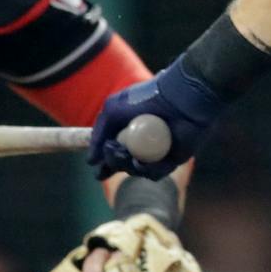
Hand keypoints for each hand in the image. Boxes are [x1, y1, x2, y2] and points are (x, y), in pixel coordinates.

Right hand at [87, 60, 228, 178]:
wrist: (179, 98)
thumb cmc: (146, 99)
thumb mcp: (113, 110)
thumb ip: (98, 133)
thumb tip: (91, 161)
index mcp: (128, 133)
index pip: (113, 155)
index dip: (105, 165)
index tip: (98, 172)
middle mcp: (142, 145)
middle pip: (122, 165)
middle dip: (114, 163)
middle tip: (116, 151)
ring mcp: (158, 153)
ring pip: (137, 171)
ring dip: (127, 166)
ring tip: (127, 153)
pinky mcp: (172, 159)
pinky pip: (156, 173)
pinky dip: (147, 169)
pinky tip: (142, 162)